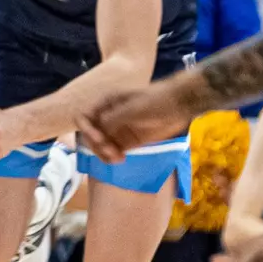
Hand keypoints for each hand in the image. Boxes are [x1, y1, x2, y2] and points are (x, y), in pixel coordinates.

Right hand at [76, 82, 192, 162]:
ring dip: (103, 154)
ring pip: (101, 145)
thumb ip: (112, 119)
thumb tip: (97, 129)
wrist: (178, 105)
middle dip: (96, 145)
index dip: (87, 130)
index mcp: (105, 104)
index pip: (84, 118)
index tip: (100, 138)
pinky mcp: (128, 141)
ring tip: (116, 158)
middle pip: (90, 135)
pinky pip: (113, 151)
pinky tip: (120, 160)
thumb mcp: (132, 108)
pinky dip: (112, 157)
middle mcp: (108, 117)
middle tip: (110, 151)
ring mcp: (118, 130)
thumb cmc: (155, 101)